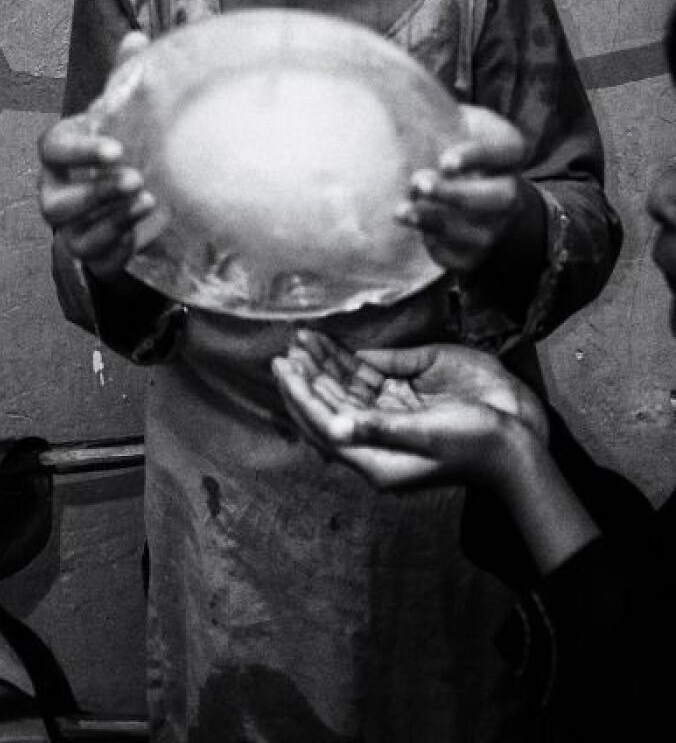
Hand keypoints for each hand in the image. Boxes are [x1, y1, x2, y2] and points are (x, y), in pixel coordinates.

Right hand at [37, 32, 155, 279]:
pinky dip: (119, 234)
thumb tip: (137, 36)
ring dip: (109, 211)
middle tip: (134, 177)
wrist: (131, 202)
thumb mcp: (124, 117)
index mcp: (62, 151)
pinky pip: (92, 247)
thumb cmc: (121, 151)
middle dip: (95, 188)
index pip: (54, 147)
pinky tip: (146, 216)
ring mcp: (67, 223)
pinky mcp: (85, 247)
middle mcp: (55, 188)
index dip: (81, 150)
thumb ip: (126, 80)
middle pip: (56, 195)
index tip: (116, 148)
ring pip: (72, 224)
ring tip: (146, 197)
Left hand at [272, 331, 547, 488]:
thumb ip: (380, 429)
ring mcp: (390, 425)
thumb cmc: (477, 443)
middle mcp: (377, 444)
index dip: (301, 395)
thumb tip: (337, 426)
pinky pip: (367, 387)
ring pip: (345, 395)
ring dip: (325, 368)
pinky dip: (349, 367)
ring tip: (305, 340)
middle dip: (308, 376)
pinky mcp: (405, 409)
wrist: (518, 446)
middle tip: (289, 347)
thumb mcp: (428, 434)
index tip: (283, 365)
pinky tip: (336, 348)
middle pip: (329, 408)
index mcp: (376, 461)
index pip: (323, 424)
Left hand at [396, 104, 526, 272]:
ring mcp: (495, 228)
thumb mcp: (457, 123)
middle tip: (419, 182)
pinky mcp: (473, 257)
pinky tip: (413, 231)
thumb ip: (438, 112)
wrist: (473, 203)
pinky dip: (433, 244)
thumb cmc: (453, 150)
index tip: (445, 158)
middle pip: (496, 198)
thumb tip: (388, 87)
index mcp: (509, 154)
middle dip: (455, 193)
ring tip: (402, 211)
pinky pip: (455, 255)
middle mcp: (509, 193)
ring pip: (473, 231)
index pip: (505, 152)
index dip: (476, 156)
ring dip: (434, 221)